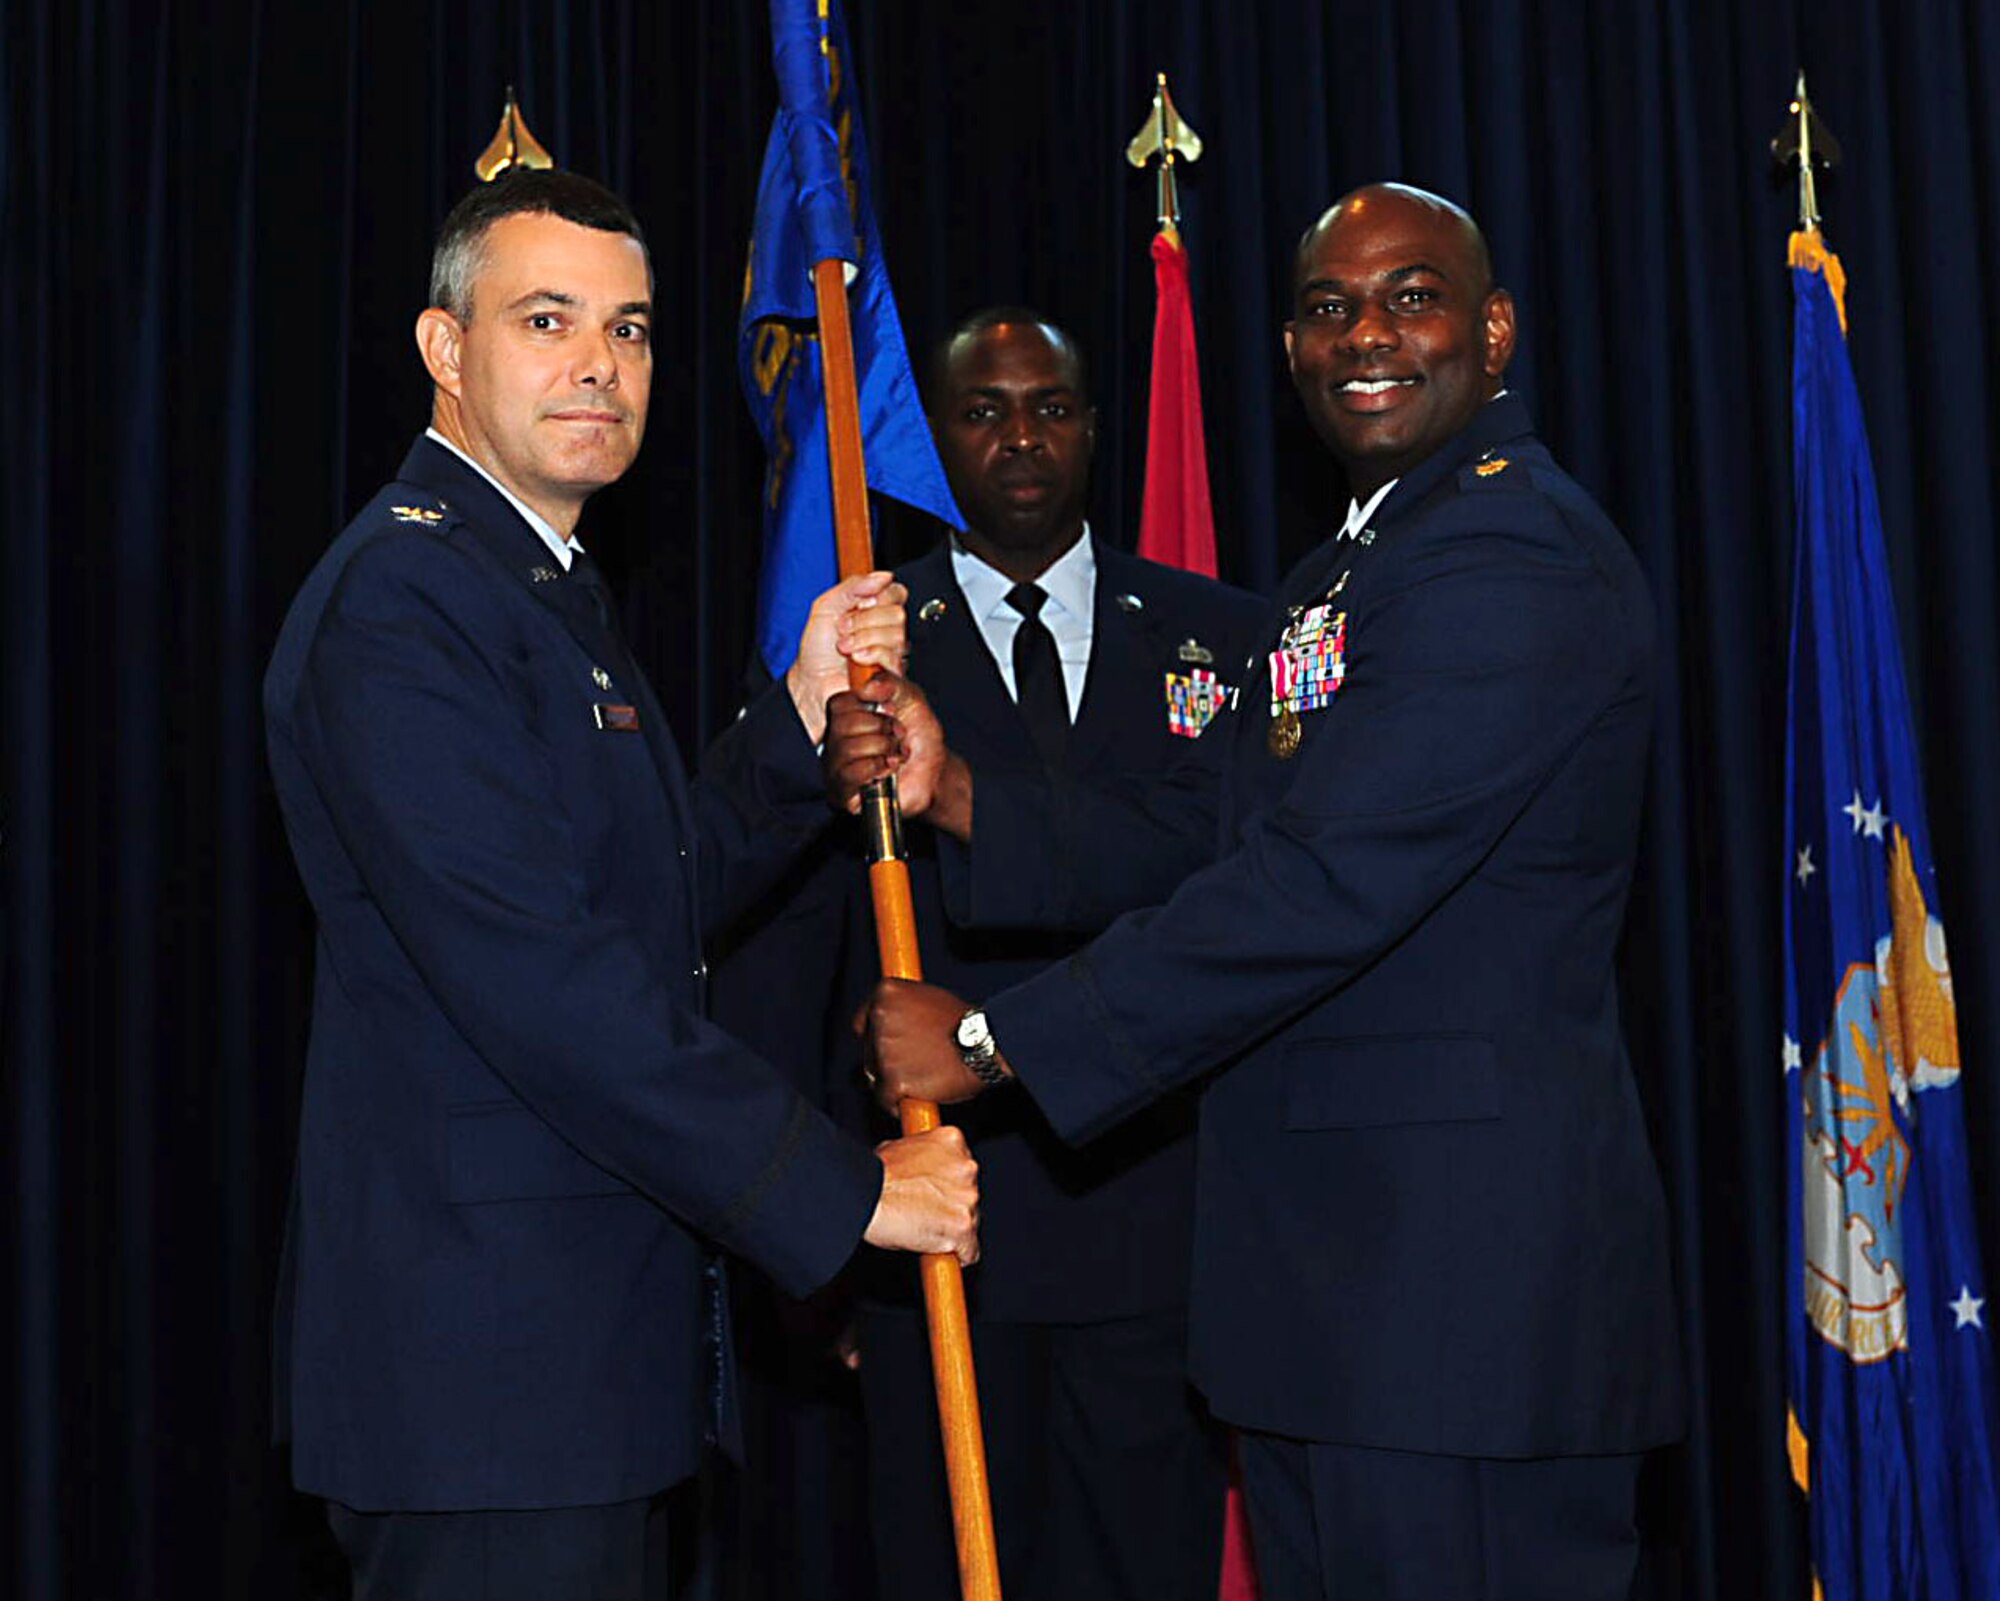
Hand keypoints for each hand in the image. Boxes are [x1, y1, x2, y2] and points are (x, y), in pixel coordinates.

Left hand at [786, 571, 907, 742]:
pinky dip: (870, 654)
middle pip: (897, 613)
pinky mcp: (891, 674)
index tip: (857, 604)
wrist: (810, 682)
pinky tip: (856, 659)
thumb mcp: (826, 607)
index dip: (878, 597)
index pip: (897, 592)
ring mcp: (891, 652)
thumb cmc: (817, 649)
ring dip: (863, 638)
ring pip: (896, 634)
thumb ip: (853, 586)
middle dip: (864, 620)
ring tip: (845, 647)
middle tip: (843, 629)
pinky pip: (892, 656)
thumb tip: (882, 576)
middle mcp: (887, 630)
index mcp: (875, 610)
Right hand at [822, 688, 908, 813]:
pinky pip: (848, 774)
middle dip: (881, 727)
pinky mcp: (843, 793)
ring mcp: (837, 768)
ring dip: (882, 748)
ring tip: (896, 753)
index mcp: (846, 717)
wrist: (935, 772)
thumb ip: (890, 682)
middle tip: (898, 734)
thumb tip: (867, 686)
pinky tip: (887, 769)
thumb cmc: (919, 737)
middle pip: (842, 725)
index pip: (838, 703)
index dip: (867, 704)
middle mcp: (836, 742)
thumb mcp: (911, 698)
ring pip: (846, 749)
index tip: (891, 709)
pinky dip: (875, 768)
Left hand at [859, 978, 996, 1111]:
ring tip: (921, 1077)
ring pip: (875, 1076)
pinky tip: (917, 1096)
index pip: (863, 1022)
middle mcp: (880, 1017)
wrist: (984, 1045)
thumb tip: (889, 1019)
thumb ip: (903, 1007)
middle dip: (885, 1061)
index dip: (877, 1038)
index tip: (892, 1047)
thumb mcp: (928, 997)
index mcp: (887, 992)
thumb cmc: (963, 1023)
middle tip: (916, 1063)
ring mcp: (885, 1050)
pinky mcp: (893, 1080)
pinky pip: (885, 1098)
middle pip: (868, 1051)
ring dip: (892, 1081)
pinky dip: (897, 1102)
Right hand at [863, 1125, 979, 1264]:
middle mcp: (966, 1167)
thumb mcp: (899, 1148)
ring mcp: (966, 1198)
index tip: (940, 1192)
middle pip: (971, 1194)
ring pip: (973, 1221)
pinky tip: (940, 1252)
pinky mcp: (962, 1227)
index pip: (964, 1166)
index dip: (950, 1183)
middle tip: (928, 1212)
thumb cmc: (875, 1177)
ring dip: (954, 1229)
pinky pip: (970, 1250)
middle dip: (953, 1205)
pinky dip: (958, 1254)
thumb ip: (921, 1157)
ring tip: (927, 1230)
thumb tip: (921, 1169)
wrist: (864, 1197)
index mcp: (952, 1141)